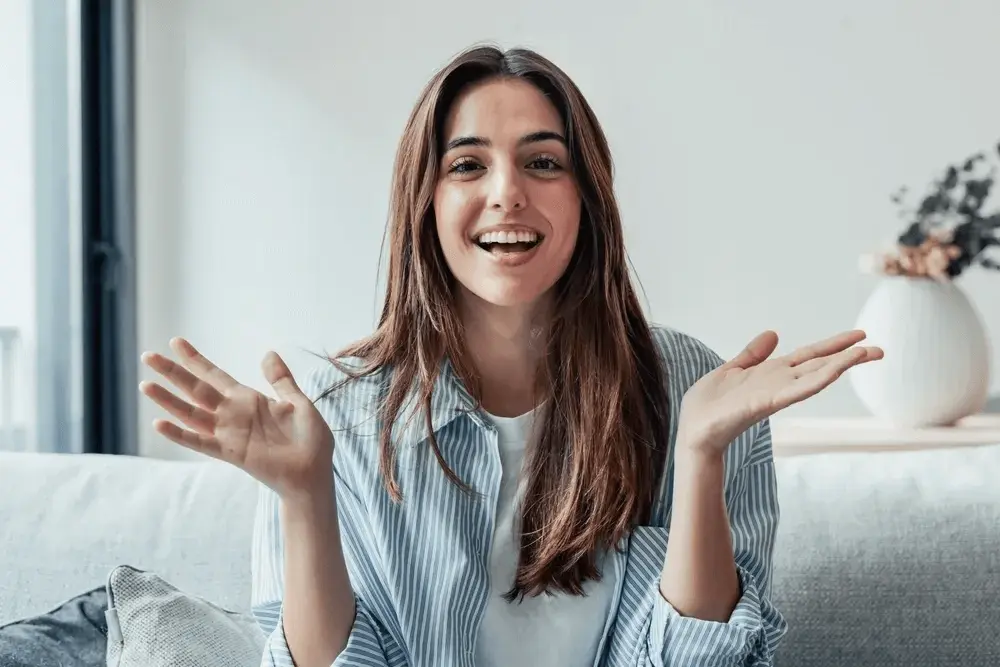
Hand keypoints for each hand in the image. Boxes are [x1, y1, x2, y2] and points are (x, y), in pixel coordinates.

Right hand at [139, 338, 333, 499]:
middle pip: (196, 389)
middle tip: (148, 356)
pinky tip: (160, 424)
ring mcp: (229, 433)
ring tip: (146, 385)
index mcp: (249, 400)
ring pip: (191, 412)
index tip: (176, 342)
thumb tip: (268, 353)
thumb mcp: (298, 403)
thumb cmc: (310, 440)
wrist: (314, 473)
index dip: (196, 360)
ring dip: (168, 400)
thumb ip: (280, 380)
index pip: (215, 375)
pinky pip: (200, 442)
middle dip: (173, 372)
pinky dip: (180, 434)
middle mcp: (233, 414)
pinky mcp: (231, 452)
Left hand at [677, 329, 882, 456]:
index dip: (834, 345)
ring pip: (813, 377)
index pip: (810, 356)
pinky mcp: (762, 404)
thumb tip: (773, 333)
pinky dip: (813, 381)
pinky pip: (792, 391)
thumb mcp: (732, 370)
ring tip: (866, 353)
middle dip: (849, 357)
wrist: (693, 431)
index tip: (861, 335)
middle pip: (820, 365)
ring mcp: (773, 394)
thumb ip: (753, 354)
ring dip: (840, 365)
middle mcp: (779, 383)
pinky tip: (832, 372)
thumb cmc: (709, 405)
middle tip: (881, 349)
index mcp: (772, 373)